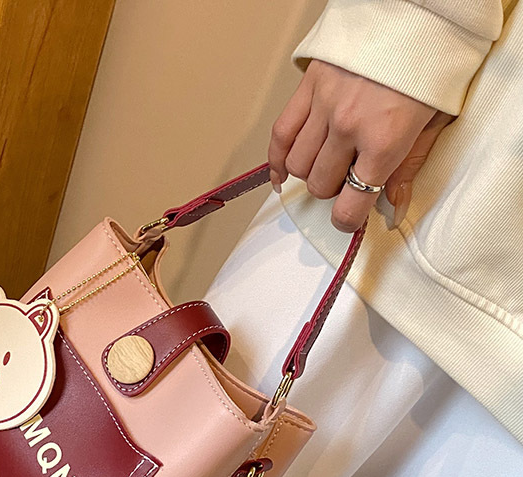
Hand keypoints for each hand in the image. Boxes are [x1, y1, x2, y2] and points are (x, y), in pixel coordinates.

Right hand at [269, 60, 453, 231]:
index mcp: (385, 141)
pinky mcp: (309, 88)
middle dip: (332, 190)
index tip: (348, 219)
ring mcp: (325, 107)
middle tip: (346, 180)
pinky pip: (280, 134)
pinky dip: (277, 159)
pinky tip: (281, 173)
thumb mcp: (436, 122)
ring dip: (310, 173)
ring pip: (298, 165)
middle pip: (320, 185)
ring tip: (326, 165)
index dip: (347, 220)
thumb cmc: (431, 63)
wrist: (420, 10)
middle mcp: (349, 128)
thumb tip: (393, 208)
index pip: (350, 204)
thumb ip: (409, 168)